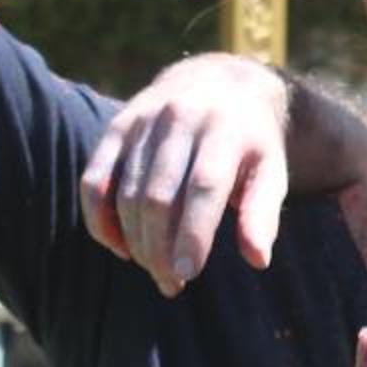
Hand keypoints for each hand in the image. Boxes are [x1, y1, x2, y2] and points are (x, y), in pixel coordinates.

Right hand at [80, 54, 293, 294]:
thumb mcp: (271, 170)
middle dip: (161, 247)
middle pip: (160, 196)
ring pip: (127, 193)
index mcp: (225, 129)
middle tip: (172, 283)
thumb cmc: (249, 142)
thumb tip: (258, 259)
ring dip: (135, 241)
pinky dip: (99, 219)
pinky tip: (120, 247)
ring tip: (155, 270)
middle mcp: (180, 118)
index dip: (192, 233)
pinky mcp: (117, 127)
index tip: (188, 273)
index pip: (203, 187)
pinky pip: (95, 179)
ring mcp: (143, 120)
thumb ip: (263, 212)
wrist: (219, 82)